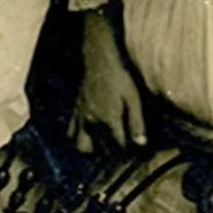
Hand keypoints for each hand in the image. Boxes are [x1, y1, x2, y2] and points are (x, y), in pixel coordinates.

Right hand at [72, 9, 146, 151]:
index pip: (119, 146)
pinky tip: (89, 134)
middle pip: (99, 150)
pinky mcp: (75, 111)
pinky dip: (78, 137)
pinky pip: (71, 131)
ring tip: (104, 146)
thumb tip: (141, 144)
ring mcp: (81, 117)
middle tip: (121, 151)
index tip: (138, 153)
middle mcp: (92, 122)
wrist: (99, 58)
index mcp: (108, 119)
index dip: (130, 153)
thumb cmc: (120, 76)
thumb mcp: (134, 98)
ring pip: (81, 145)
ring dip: (92, 149)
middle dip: (111, 154)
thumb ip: (137, 123)